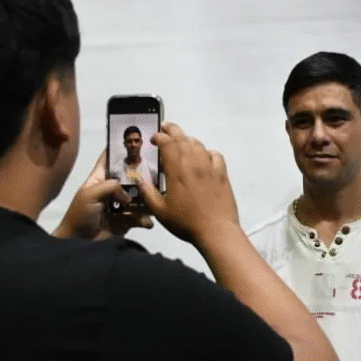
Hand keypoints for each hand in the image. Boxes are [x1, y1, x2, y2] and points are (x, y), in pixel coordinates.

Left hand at [53, 149, 152, 239]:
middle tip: (159, 170)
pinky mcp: (125, 221)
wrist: (78, 242)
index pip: (109, 158)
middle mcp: (111, 189)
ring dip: (147, 198)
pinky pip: (139, 217)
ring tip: (158, 198)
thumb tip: (129, 194)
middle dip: (142, 174)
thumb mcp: (90, 193)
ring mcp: (120, 205)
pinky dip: (145, 219)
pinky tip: (147, 222)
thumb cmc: (80, 214)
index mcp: (100, 178)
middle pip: (129, 176)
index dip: (119, 148)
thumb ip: (111, 186)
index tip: (135, 139)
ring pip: (138, 197)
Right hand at [135, 122, 239, 245]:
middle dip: (172, 130)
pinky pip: (215, 155)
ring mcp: (210, 167)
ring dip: (187, 141)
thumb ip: (147, 192)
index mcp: (177, 170)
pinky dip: (207, 152)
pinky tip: (203, 158)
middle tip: (165, 129)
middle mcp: (194, 163)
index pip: (167, 143)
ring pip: (198, 144)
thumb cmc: (185, 222)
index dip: (159, 137)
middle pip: (183, 138)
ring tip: (182, 145)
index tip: (153, 139)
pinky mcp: (222, 174)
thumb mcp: (159, 211)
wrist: (216, 231)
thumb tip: (138, 178)